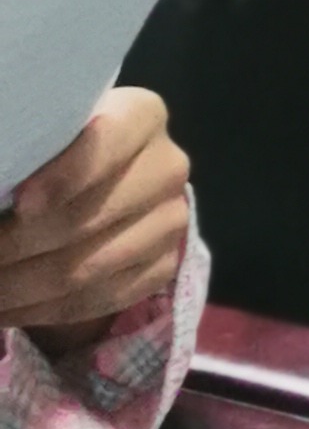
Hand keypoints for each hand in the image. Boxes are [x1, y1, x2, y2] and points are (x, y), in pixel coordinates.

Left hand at [0, 92, 191, 356]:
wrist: (109, 184)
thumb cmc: (65, 151)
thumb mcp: (53, 135)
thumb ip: (31, 153)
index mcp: (142, 117)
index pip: (105, 145)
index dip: (61, 178)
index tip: (19, 202)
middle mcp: (167, 168)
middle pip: (85, 218)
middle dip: (15, 246)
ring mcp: (171, 221)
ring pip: (84, 270)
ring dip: (19, 287)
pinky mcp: (163, 267)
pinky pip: (95, 302)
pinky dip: (41, 311)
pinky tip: (7, 308)